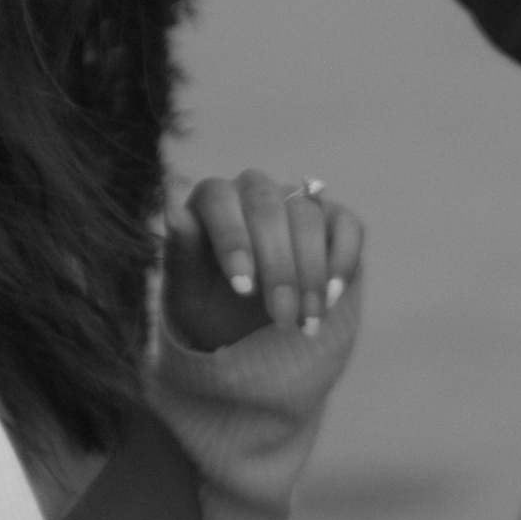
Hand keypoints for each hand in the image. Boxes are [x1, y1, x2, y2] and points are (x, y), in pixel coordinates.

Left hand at [166, 171, 361, 344]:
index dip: (233, 240)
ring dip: (310, 273)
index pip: (220, 200)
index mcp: (211, 199)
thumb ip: (181, 254)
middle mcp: (253, 191)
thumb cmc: (208, 304)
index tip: (243, 289)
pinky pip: (347, 226)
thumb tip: (173, 214)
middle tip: (280, 317)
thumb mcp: (188, 292)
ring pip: (307, 216)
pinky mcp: (333, 219)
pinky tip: (331, 298)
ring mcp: (295, 200)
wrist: (246, 328)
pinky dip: (342, 261)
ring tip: (306, 322)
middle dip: (277, 266)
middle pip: (267, 206)